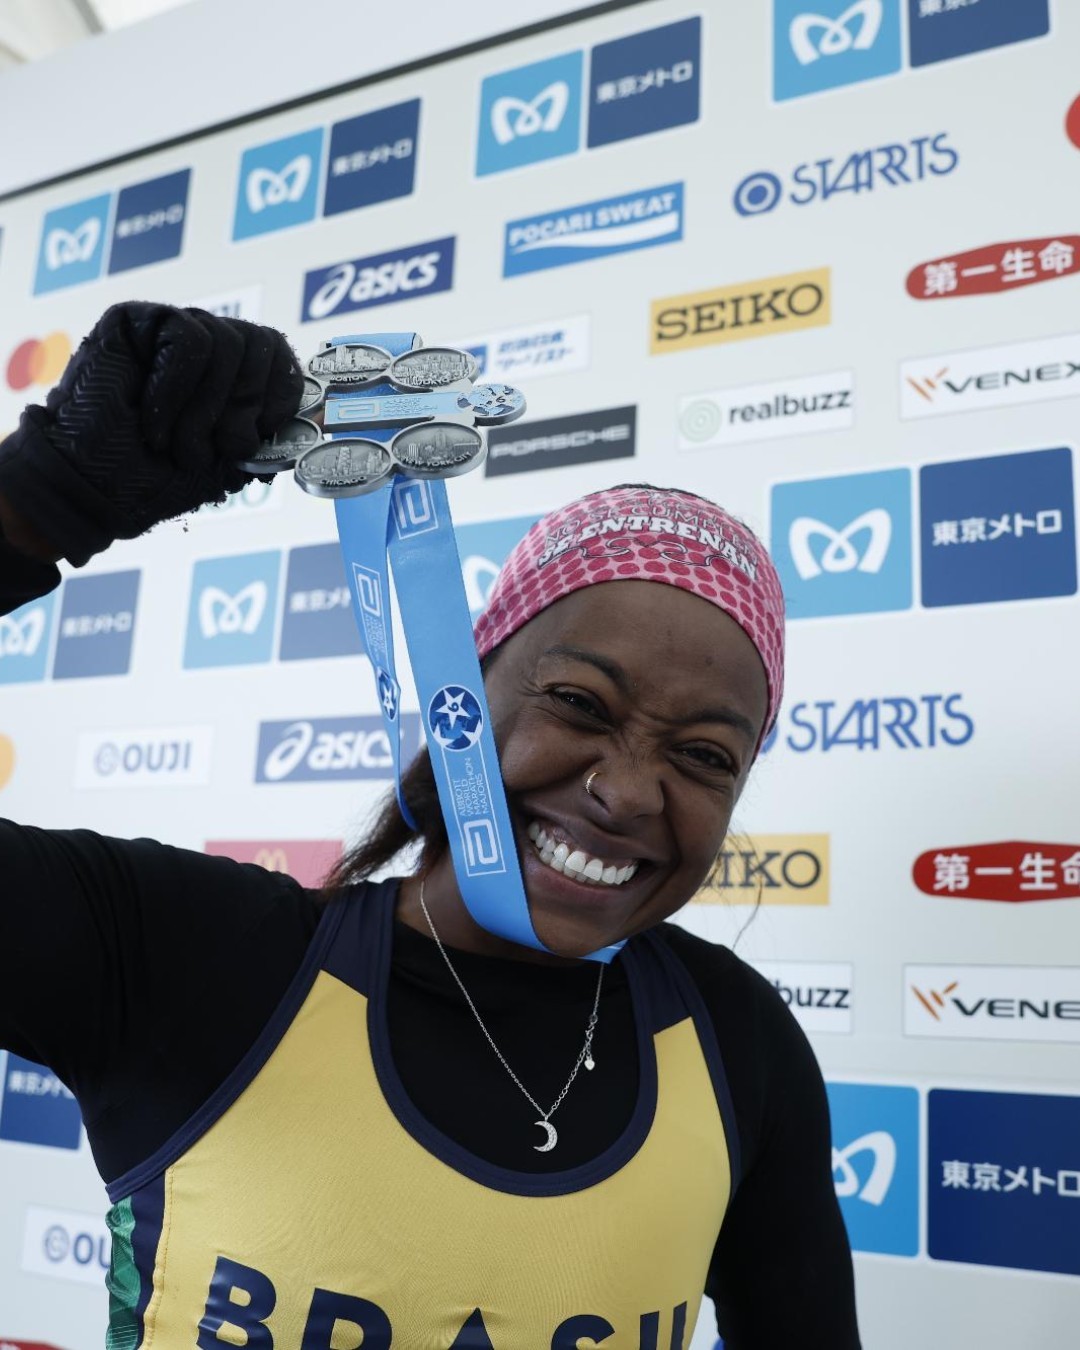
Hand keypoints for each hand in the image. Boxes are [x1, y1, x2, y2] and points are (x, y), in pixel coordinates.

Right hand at [0, 302, 302, 565]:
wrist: (96, 488)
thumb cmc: (158, 479)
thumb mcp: (229, 462)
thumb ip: (270, 434)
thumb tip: (321, 413)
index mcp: (237, 376)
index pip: (283, 357)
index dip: (285, 396)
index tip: (263, 438)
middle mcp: (211, 345)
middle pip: (263, 344)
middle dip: (245, 408)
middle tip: (214, 450)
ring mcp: (174, 327)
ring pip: (227, 341)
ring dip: (204, 409)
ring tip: (175, 445)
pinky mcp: (136, 318)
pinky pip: (188, 338)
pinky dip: (176, 390)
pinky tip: (152, 417)